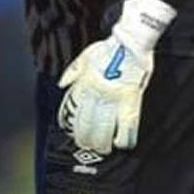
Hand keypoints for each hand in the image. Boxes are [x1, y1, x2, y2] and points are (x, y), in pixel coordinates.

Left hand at [58, 35, 151, 153]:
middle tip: (84, 144)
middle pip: (87, 122)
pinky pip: (127, 127)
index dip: (69, 123)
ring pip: (104, 128)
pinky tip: (120, 144)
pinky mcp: (132, 103)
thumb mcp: (84, 56)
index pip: (72, 109)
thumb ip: (72, 72)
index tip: (69, 131)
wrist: (130, 44)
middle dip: (84, 137)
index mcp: (85, 83)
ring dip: (101, 142)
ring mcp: (114, 99)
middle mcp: (97, 94)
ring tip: (100, 148)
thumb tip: (62, 85)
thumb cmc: (108, 49)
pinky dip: (123, 138)